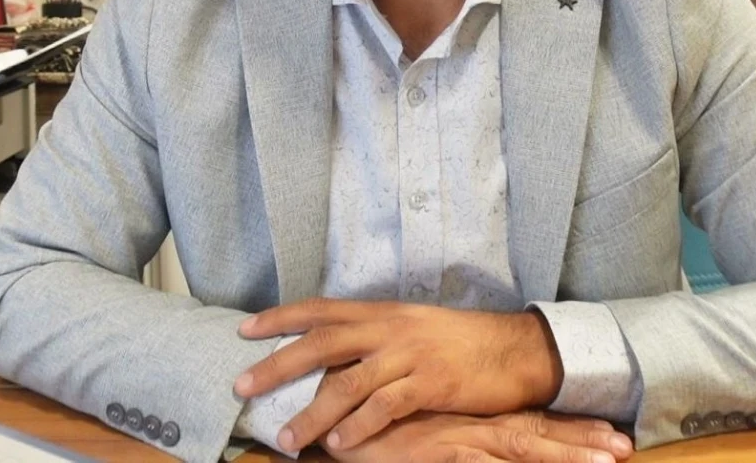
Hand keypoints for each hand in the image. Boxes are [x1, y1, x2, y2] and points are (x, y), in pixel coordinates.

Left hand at [234, 298, 563, 451]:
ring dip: (313, 413)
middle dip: (277, 365)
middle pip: (321, 342)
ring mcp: (409, 355)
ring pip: (347, 382)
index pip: (320, 309)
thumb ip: (372, 338)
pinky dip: (358, 427)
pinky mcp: (430, 384)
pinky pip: (385, 407)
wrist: (513, 348)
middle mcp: (389, 328)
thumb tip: (329, 356)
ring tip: (287, 438)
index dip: (280, 318)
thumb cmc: (458, 341)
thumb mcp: (411, 328)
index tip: (245, 331)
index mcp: (381, 312)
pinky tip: (339, 446)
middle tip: (242, 385)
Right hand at [323, 410, 632, 462]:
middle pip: (537, 434)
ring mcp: (458, 440)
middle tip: (625, 449)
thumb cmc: (373, 422)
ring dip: (566, 456)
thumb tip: (472, 437)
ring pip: (523, 450)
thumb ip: (447, 429)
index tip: (614, 434)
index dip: (573, 429)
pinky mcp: (438, 454)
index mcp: (471, 417)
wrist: (333, 416)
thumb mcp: (417, 425)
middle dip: (583, 444)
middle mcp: (472, 426)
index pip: (532, 422)